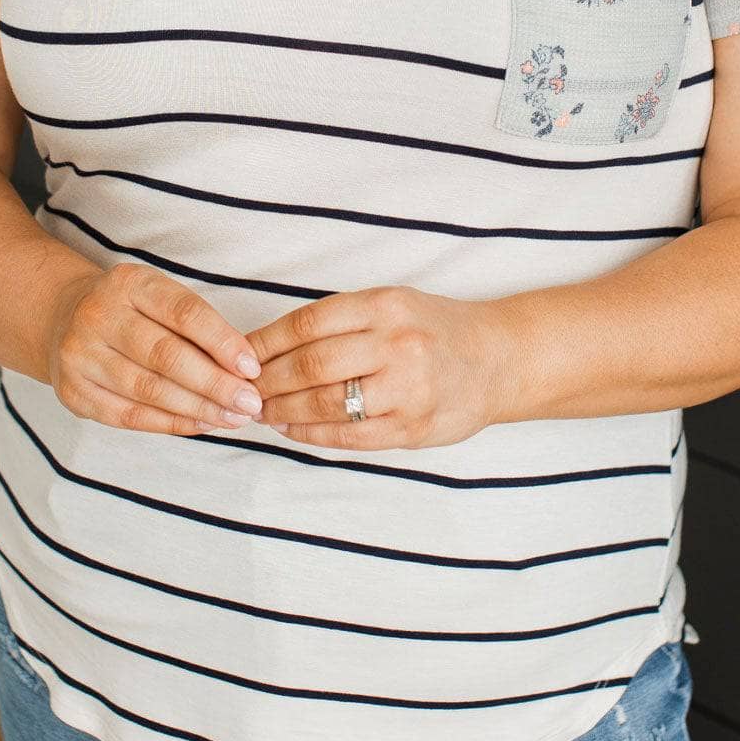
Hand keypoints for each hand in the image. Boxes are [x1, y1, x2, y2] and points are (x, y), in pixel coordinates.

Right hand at [46, 262, 263, 434]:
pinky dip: (171, 423)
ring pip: (149, 390)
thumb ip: (197, 325)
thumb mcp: (159, 296)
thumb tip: (244, 367)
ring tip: (233, 418)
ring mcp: (80, 355)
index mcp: (129, 283)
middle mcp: (99, 315)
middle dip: (215, 384)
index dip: (222, 342)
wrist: (63, 319)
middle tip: (250, 402)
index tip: (253, 367)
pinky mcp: (74, 392)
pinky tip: (201, 425)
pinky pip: (130, 416)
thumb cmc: (131, 310)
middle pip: (166, 356)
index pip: (184, 313)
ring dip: (198, 408)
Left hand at [245, 285, 504, 449]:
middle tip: (243, 390)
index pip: (308, 323)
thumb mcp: (393, 304)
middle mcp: (397, 343)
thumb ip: (340, 321)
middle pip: (311, 365)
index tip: (239, 355)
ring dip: (284, 411)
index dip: (265, 342)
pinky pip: (350, 436)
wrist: (499, 359)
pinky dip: (312, 435)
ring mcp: (407, 388)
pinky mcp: (414, 428)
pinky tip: (291, 430)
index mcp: (385, 305)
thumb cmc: (434, 329)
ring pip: (326, 403)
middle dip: (268, 381)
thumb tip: (269, 346)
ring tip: (262, 411)